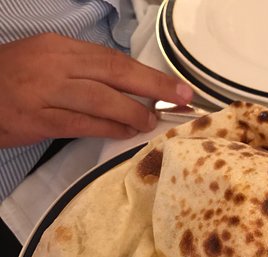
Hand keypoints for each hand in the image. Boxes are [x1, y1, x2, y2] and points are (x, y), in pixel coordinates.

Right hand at [0, 33, 193, 147]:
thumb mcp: (51, 63)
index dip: (151, 75)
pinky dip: (108, 128)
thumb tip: (129, 88)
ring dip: (133, 112)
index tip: (178, 87)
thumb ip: (87, 72)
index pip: (116, 60)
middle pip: (115, 74)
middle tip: (183, 101)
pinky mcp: (38, 119)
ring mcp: (46, 91)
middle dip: (155, 88)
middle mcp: (56, 65)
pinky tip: (125, 132)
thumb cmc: (18, 79)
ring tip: (151, 122)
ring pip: (101, 100)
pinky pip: (82, 124)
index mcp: (62, 48)